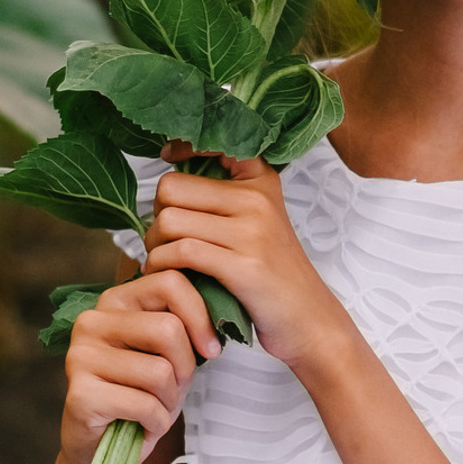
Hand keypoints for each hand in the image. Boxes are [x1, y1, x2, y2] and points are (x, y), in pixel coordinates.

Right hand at [61, 272, 216, 463]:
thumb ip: (185, 323)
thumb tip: (223, 308)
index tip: (211, 348)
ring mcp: (80, 357)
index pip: (171, 283)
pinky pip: (145, 404)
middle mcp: (92, 322)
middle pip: (168, 329)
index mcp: (115, 301)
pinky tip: (143, 425)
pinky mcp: (80, 394)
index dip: (201, 317)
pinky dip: (157, 422)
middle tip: (174, 387)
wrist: (105, 446)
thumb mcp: (171, 352)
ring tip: (154, 407)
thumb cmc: (143, 393)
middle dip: (185, 367)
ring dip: (170, 399)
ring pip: (159, 370)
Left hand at [142, 154, 349, 371]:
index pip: (212, 144)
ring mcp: (252, 232)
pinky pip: (180, 252)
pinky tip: (168, 276)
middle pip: (171, 188)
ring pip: (169, 221)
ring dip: (153, 246)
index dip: (183, 147)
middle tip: (164, 239)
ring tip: (164, 261)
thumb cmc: (273, 275)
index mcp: (261, 182)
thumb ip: (222, 200)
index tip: (169, 155)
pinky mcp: (243, 265)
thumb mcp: (258, 223)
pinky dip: (161, 266)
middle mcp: (257, 199)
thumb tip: (166, 187)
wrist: (308, 318)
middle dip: (156, 215)